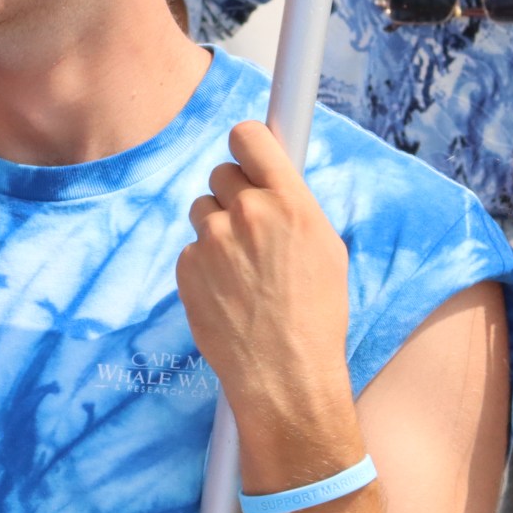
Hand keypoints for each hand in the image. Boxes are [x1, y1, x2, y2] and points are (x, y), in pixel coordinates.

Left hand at [178, 121, 352, 453]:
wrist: (285, 375)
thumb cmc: (315, 315)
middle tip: (250, 227)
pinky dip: (204, 265)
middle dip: (232, 193)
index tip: (246, 151)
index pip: (250, 137)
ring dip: (216, 229)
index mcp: (290, 203)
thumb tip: (274, 174)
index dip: (245, 142)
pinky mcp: (187, 267)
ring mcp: (213, 240)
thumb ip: (294, 204)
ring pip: (203, 210)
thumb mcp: (325, 249)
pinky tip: (228, 293)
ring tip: (243, 270)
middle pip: (222, 172)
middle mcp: (249, 213)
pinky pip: (191, 249)